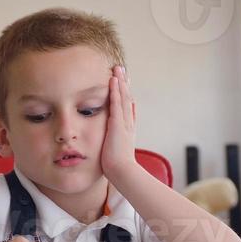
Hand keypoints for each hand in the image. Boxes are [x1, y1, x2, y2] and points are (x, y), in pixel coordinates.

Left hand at [100, 65, 138, 181]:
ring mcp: (124, 123)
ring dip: (120, 82)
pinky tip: (113, 81)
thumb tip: (112, 139)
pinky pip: (116, 103)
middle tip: (121, 70)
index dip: (124, 94)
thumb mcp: (116, 150)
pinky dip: (115, 91)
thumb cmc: (117, 166)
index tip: (122, 83)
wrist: (123, 172)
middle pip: (126, 98)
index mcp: (127, 128)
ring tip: (117, 69)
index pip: (126, 107)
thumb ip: (114, 142)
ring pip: (123, 98)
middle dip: (124, 83)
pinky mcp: (118, 124)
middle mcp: (128, 123)